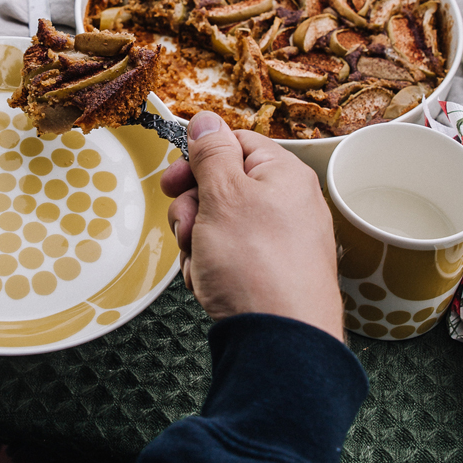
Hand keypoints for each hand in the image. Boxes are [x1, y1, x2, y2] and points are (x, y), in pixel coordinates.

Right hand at [161, 111, 343, 339]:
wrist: (280, 342)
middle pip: (224, 187)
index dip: (199, 160)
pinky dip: (211, 267)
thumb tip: (207, 120)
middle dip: (194, 209)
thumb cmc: (256, 265)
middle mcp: (289, 205)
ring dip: (198, 242)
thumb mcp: (224, 195)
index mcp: (284, 175)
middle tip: (188, 227)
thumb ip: (212, 153)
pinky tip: (209, 284)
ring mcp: (282, 242)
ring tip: (200, 263)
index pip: (235, 145)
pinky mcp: (273, 275)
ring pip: (220, 226)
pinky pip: (230, 258)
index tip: (174, 180)